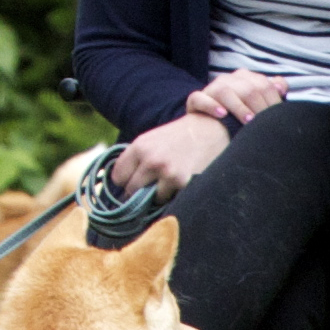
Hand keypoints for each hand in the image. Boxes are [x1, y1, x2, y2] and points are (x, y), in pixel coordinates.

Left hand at [114, 111, 231, 199]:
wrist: (212, 129)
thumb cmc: (180, 137)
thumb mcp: (153, 141)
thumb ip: (136, 160)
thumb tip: (120, 190)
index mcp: (140, 146)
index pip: (117, 176)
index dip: (125, 181)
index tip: (135, 181)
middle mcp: (150, 158)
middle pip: (131, 190)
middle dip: (140, 191)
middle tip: (153, 185)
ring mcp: (166, 171)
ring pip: (150, 199)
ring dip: (158, 196)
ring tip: (170, 182)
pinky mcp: (182, 182)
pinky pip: (169, 201)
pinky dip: (173, 197)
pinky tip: (181, 184)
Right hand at [186, 70, 288, 126]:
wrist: (210, 127)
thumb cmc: (239, 115)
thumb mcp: (257, 102)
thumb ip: (270, 91)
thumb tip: (281, 88)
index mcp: (245, 77)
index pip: (264, 85)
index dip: (273, 101)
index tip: (278, 118)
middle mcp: (228, 80)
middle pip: (247, 88)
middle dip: (258, 106)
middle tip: (264, 123)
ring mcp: (211, 89)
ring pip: (225, 91)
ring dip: (238, 106)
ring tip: (248, 121)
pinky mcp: (195, 100)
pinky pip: (199, 98)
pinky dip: (211, 106)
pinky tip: (222, 115)